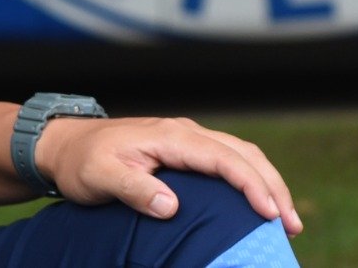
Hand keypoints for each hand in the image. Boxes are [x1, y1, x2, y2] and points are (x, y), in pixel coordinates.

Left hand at [34, 115, 302, 235]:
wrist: (65, 144)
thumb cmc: (82, 161)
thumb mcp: (101, 177)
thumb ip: (135, 190)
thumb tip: (172, 207)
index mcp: (171, 136)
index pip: (224, 159)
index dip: (251, 185)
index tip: (271, 214)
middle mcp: (186, 132)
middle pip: (243, 153)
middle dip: (273, 186)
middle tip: (292, 225)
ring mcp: (187, 139)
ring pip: (240, 154)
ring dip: (266, 182)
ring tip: (286, 218)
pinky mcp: (185, 149)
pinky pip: (228, 159)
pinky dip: (251, 178)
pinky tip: (257, 202)